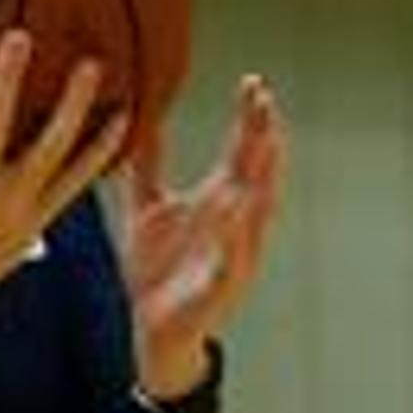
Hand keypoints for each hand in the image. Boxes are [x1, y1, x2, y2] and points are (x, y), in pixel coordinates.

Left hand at [119, 72, 284, 392]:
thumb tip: (145, 121)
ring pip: (256, 212)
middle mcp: (234, 221)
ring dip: (263, 179)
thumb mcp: (147, 209)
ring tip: (267, 143)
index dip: (250, 118)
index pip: (242, 151)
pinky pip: (230, 260)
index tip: (252, 82)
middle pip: (257, 172)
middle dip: (264, 138)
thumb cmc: (157, 269)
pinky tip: (236, 212)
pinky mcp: (218, 287)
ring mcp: (232, 253)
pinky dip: (235, 238)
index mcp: (219, 200)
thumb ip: (149, 167)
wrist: (153, 330)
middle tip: (266, 100)